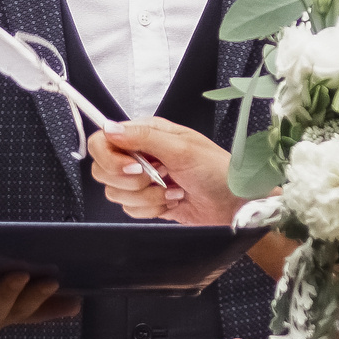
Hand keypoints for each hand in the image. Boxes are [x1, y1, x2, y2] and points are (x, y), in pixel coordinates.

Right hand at [87, 118, 246, 223]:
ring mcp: (143, 180)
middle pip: (103, 170)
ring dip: (146, 197)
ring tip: (172, 190)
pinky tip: (173, 201)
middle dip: (130, 181)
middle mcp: (141, 155)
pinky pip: (129, 210)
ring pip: (116, 193)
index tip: (132, 166)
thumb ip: (143, 137)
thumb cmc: (218, 170)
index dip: (110, 157)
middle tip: (157, 177)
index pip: (103, 140)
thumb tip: (111, 128)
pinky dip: (152, 209)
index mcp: (146, 133)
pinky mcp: (148, 201)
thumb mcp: (182, 148)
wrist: (234, 203)